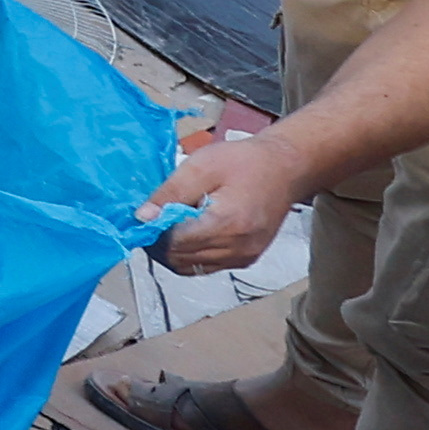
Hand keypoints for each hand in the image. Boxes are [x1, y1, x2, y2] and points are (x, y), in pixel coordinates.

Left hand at [146, 124, 306, 270]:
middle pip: (181, 259)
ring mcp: (244, 257)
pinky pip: (208, 266)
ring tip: (169, 224)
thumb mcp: (201, 166)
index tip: (144, 216)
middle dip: (160, 243)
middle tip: (153, 220)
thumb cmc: (245, 162)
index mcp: (227, 224)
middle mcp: (238, 248)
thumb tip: (143, 217)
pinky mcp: (247, 258)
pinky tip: (188, 231)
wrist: (285, 169)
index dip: (153, 232)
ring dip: (174, 251)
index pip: (175, 244)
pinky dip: (191, 254)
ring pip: (192, 267)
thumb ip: (171, 192)